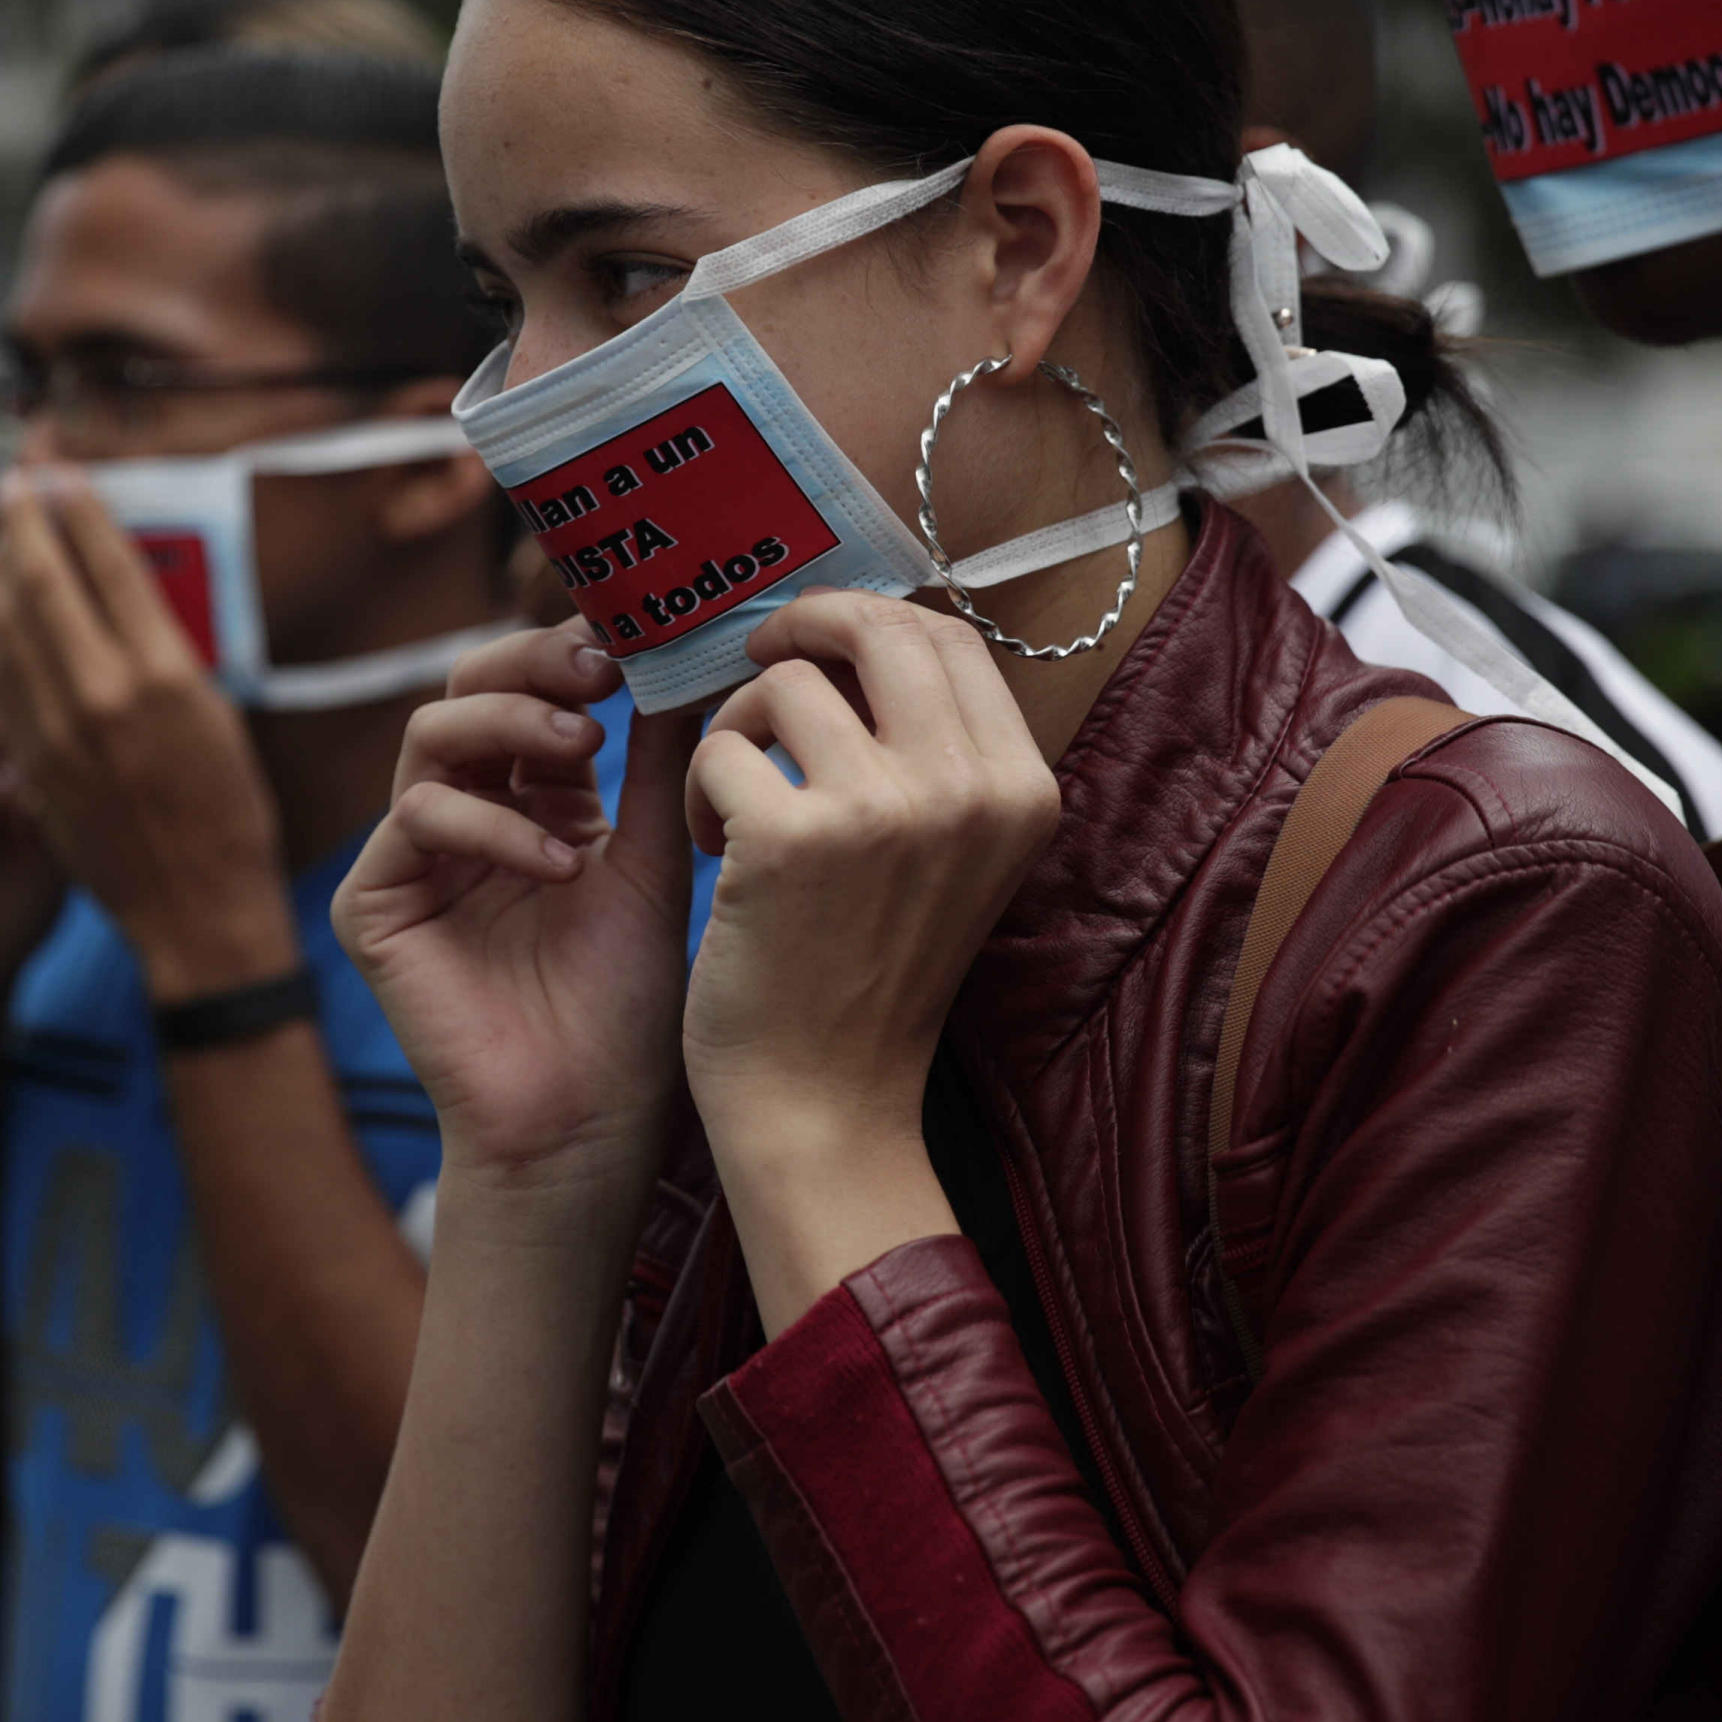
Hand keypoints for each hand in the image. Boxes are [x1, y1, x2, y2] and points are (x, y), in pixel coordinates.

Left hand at [0, 470, 297, 1000]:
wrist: (194, 907)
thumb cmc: (227, 811)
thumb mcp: (217, 714)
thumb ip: (166, 652)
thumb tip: (123, 593)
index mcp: (165, 675)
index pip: (108, 565)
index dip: (78, 510)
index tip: (62, 473)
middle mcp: (103, 696)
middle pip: (43, 584)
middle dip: (23, 524)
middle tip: (13, 485)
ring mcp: (56, 732)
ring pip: (7, 629)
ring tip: (0, 538)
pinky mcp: (29, 764)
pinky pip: (1, 682)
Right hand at [333, 627, 698, 1213]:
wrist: (588, 1121)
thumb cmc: (625, 1008)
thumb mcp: (652, 863)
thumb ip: (656, 765)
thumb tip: (683, 662)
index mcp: (533, 802)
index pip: (528, 693)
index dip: (567, 656)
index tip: (627, 643)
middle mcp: (466, 818)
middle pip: (464, 692)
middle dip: (529, 669)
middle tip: (596, 676)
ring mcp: (414, 860)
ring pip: (430, 737)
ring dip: (509, 727)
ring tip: (583, 752)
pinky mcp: (375, 905)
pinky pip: (414, 820)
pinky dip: (489, 826)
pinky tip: (558, 866)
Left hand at [680, 594, 1055, 1318]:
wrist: (824, 1103)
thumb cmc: (870, 970)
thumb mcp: (951, 854)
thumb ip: (934, 748)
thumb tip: (866, 625)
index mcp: (1024, 789)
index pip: (951, 637)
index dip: (872, 619)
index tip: (817, 640)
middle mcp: (969, 789)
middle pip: (879, 627)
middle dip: (802, 626)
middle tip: (755, 661)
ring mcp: (883, 810)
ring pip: (783, 684)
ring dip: (739, 730)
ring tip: (735, 803)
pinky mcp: (789, 839)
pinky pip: (717, 748)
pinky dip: (698, 792)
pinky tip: (712, 850)